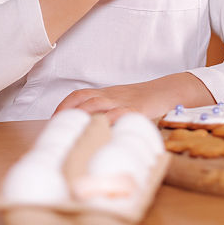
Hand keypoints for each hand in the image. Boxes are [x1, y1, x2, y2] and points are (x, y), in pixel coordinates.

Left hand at [53, 73, 212, 121]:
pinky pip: (119, 114)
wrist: (169, 91)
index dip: (64, 106)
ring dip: (82, 118)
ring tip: (73, 133)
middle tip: (59, 132)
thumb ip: (107, 113)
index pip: (79, 95)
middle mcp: (112, 96)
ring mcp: (124, 102)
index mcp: (106, 94)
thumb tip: (89, 133)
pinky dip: (108, 121)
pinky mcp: (137, 110)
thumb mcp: (122, 102)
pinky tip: (101, 132)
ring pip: (97, 105)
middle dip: (68, 115)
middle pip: (84, 100)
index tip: (53, 121)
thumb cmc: (145, 100)